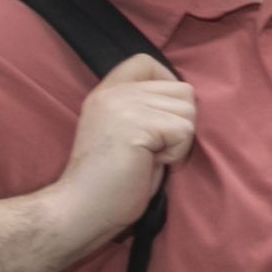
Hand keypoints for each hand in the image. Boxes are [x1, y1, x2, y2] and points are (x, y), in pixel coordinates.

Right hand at [43, 56, 194, 244]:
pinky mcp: (136, 125)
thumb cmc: (112, 181)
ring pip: (189, 110)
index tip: (161, 119)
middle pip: (182, 89)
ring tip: (149, 157)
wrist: (82, 209)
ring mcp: (123, 105)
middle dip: (179, 124)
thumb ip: (146, 108)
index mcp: (107, 92)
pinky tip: (150, 164)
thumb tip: (186, 100)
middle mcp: (113, 92)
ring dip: (179, 141)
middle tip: (152, 150)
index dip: (168, 85)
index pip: (148, 62)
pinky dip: (177, 154)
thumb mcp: (126, 131)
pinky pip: (185, 131)